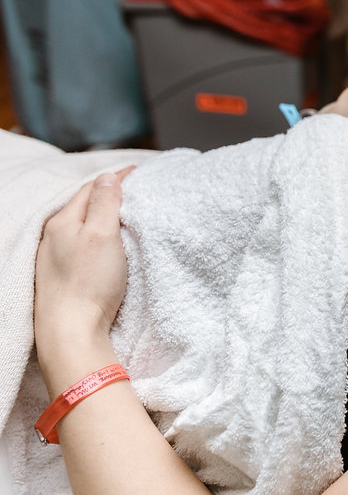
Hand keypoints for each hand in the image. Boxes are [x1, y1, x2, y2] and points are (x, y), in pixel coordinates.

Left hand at [35, 168, 133, 344]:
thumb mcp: (103, 235)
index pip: (91, 188)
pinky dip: (97, 235)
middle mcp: (54, 237)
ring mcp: (55, 257)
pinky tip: (106, 244)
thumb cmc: (88, 283)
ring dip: (101, 215)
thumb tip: (108, 177)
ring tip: (123, 213)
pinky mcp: (62, 276)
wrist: (70, 331)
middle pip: (84, 205)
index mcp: (62, 222)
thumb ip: (105, 203)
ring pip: (82, 225)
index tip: (138, 172)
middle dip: (108, 194)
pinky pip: (81, 244)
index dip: (115, 178)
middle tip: (133, 188)